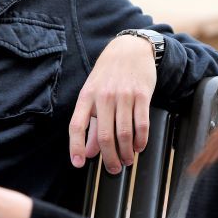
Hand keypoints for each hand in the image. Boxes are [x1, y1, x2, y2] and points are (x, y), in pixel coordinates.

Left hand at [69, 35, 156, 173]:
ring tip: (127, 160)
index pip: (76, 125)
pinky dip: (141, 141)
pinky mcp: (141, 95)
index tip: (78, 163)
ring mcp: (123, 95)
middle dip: (110, 158)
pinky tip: (139, 147)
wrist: (130, 49)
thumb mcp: (93, 93)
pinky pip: (142, 124)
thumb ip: (90, 124)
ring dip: (127, 153)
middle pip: (104, 136)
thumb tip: (88, 152)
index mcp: (87, 96)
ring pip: (124, 133)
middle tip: (114, 169)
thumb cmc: (109, 74)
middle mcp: (103, 96)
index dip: (76, 147)